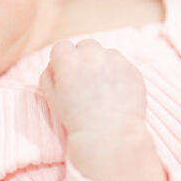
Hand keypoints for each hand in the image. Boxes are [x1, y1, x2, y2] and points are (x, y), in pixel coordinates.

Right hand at [39, 40, 164, 180]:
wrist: (109, 135)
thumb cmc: (77, 120)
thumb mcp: (52, 99)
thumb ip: (48, 76)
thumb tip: (53, 65)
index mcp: (68, 60)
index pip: (62, 47)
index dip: (62, 61)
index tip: (67, 75)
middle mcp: (92, 54)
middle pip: (85, 46)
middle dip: (83, 59)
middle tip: (86, 81)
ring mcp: (115, 60)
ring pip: (105, 53)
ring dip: (102, 64)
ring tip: (102, 88)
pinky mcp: (132, 68)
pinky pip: (123, 64)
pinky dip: (119, 73)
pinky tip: (116, 92)